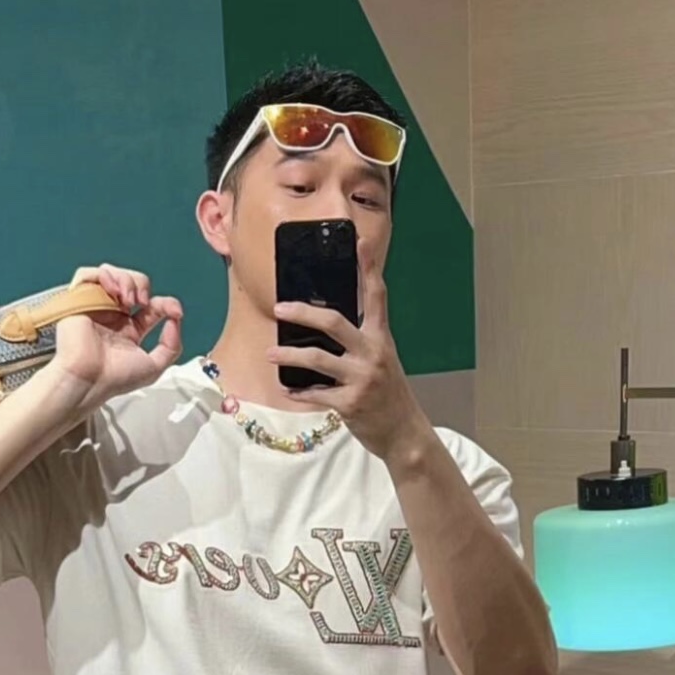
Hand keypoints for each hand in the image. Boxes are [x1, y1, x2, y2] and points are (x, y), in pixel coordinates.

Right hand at [53, 263, 183, 411]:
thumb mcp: (154, 367)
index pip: (152, 306)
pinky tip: (113, 291)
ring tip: (127, 300)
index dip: (166, 303)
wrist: (88, 379)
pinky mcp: (78, 301)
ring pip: (113, 273)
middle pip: (132, 282)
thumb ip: (171, 346)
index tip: (175, 311)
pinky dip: (104, 276)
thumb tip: (175, 321)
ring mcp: (95, 307)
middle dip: (143, 286)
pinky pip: (88, 274)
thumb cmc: (114, 379)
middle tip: (142, 303)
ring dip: (126, 280)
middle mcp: (112, 316)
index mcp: (129, 331)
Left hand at [268, 243, 421, 460]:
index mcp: (381, 338)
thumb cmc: (387, 394)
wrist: (403, 432)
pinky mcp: (350, 403)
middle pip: (334, 321)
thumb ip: (360, 341)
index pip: (376, 296)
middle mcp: (372, 353)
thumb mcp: (381, 360)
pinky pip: (316, 393)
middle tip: (280, 308)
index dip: (367, 268)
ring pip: (317, 358)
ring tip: (270, 353)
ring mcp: (361, 379)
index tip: (358, 242)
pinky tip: (288, 389)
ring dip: (289, 355)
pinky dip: (299, 391)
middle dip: (303, 312)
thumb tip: (326, 325)